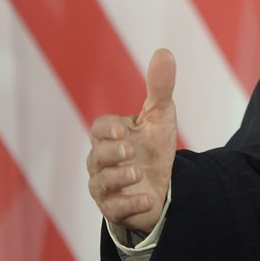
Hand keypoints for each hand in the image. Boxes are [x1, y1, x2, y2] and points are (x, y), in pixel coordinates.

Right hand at [86, 49, 177, 234]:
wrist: (162, 184)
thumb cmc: (154, 146)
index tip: (124, 130)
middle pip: (95, 157)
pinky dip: (131, 204)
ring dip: (118, 178)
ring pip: (100, 184)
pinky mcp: (114, 209)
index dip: (108, 129)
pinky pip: (115, 209)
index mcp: (110, 137)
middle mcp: (102, 162)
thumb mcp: (160, 116)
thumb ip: (160, 87)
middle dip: (111, 153)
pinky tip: (148, 198)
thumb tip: (164, 51)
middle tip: (130, 150)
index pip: (99, 128)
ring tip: (138, 173)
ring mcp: (105, 187)